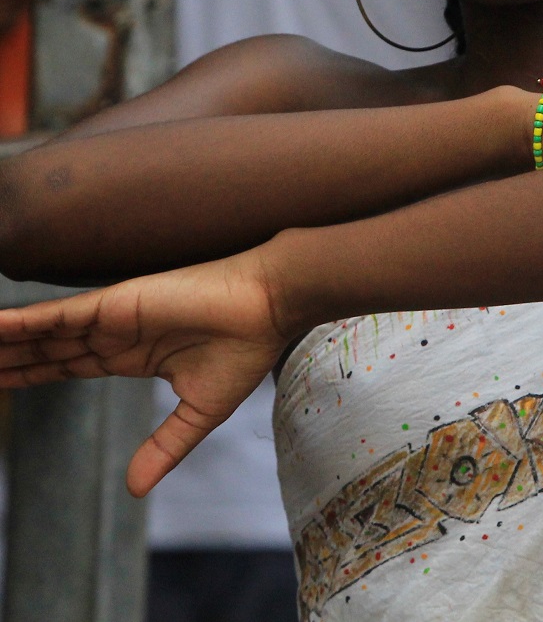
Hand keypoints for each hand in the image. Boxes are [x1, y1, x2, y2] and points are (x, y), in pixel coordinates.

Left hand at [0, 249, 287, 496]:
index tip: (0, 381)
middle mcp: (115, 334)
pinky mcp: (116, 302)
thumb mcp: (199, 413)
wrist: (266, 308)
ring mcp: (113, 316)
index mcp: (132, 355)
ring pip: (47, 333)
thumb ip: (164, 446)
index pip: (68, 367)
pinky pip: (61, 315)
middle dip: (10, 361)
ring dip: (8, 342)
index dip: (32, 375)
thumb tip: (134, 490)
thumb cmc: (244, 349)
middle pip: (49, 350)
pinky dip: (26, 322)